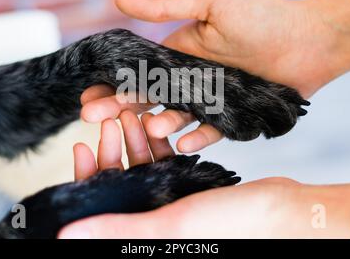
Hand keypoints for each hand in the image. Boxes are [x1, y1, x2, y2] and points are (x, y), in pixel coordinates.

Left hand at [63, 107, 349, 238]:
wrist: (284, 212)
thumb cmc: (232, 227)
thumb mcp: (171, 225)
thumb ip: (121, 230)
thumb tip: (65, 237)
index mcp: (147, 229)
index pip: (105, 204)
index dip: (90, 176)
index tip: (81, 147)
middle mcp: (157, 214)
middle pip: (124, 179)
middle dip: (115, 149)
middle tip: (109, 118)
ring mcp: (174, 197)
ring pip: (146, 163)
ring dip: (138, 138)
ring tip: (132, 112)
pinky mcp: (190, 182)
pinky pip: (169, 158)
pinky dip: (162, 140)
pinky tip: (157, 120)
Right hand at [80, 0, 349, 152]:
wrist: (310, 37)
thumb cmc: (262, 15)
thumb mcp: (210, 3)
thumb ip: (165, 7)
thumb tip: (117, 0)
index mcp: (181, 54)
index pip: (139, 72)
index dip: (113, 84)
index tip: (88, 96)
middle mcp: (192, 79)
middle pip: (149, 97)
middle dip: (121, 107)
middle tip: (93, 119)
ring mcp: (212, 99)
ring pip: (179, 115)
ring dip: (162, 122)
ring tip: (150, 128)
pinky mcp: (234, 116)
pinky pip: (212, 130)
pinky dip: (197, 137)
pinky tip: (181, 142)